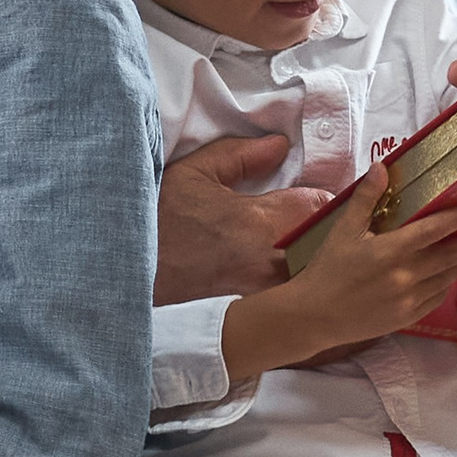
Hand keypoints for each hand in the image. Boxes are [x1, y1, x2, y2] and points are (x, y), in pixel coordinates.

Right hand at [155, 132, 323, 303]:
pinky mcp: (258, 311)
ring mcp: (268, 291)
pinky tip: (277, 273)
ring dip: (312, 256)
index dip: (319, 197)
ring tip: (294, 248)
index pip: (323, 203)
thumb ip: (242, 154)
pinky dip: (296, 283)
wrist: (130, 274)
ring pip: (313, 269)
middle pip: (326, 241)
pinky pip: (293, 294)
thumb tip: (279, 145)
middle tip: (302, 220)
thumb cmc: (160, 223)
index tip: (306, 196)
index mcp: (264, 221)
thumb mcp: (195, 174)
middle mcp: (274, 260)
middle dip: (322, 228)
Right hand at [221, 170, 456, 381]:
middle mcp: (405, 276)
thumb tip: (382, 167)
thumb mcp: (343, 230)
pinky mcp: (406, 318)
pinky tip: (446, 280)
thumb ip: (366, 199)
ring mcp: (408, 300)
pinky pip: (435, 300)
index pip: (436, 229)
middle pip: (451, 257)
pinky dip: (444, 287)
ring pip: (446, 280)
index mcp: (391, 250)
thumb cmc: (327, 269)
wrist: (314, 315)